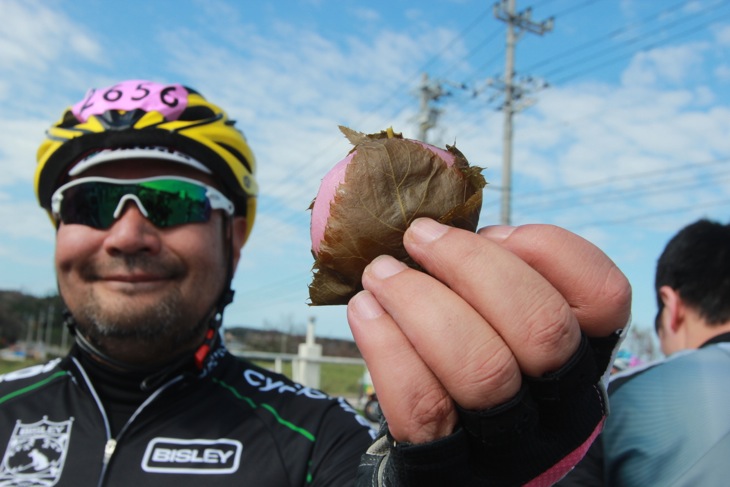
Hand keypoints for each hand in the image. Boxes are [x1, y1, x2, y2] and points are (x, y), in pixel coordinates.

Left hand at [347, 218, 630, 443]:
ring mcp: (509, 443)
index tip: (494, 230)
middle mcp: (561, 404)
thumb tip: (443, 228)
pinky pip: (422, 407)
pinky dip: (387, 346)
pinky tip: (366, 310)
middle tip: (418, 235)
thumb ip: (495, 280)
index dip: (548, 249)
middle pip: (540, 328)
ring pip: (482, 369)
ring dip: (420, 302)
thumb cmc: (477, 361)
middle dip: (470, 264)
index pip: (605, 296)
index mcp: (585, 356)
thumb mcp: (504, 320)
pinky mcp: (450, 467)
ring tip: (380, 273)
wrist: (445, 457)